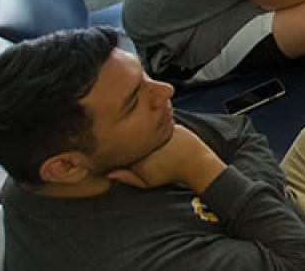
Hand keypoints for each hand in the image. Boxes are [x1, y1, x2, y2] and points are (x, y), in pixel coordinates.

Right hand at [107, 124, 222, 191]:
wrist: (196, 164)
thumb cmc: (171, 174)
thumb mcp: (147, 182)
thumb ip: (127, 178)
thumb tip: (108, 173)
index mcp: (138, 158)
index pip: (121, 150)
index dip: (119, 149)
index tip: (119, 150)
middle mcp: (146, 143)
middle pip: (130, 137)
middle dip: (129, 138)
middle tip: (133, 142)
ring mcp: (158, 132)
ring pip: (143, 128)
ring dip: (143, 130)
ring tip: (147, 138)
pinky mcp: (167, 124)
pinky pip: (156, 122)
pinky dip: (154, 124)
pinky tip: (156, 129)